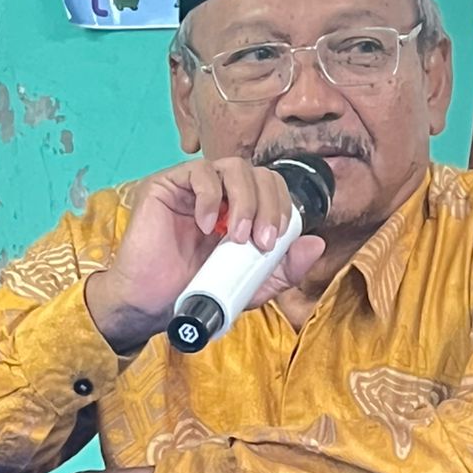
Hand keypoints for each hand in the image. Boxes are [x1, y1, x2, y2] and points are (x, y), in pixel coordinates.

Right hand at [85, 158, 325, 353]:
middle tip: (261, 241)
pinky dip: (209, 197)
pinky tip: (205, 225)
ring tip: (236, 236)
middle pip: (259, 174)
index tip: (276, 240)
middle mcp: (221, 193)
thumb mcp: (252, 285)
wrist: (154, 304)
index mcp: (242, 210)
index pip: (273, 187)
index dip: (282, 206)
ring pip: (234, 167)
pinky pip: (198, 172)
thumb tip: (317, 243)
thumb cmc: (197, 291)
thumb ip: (285, 267)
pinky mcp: (167, 184)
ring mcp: (195, 186)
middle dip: (268, 206)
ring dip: (244, 201)